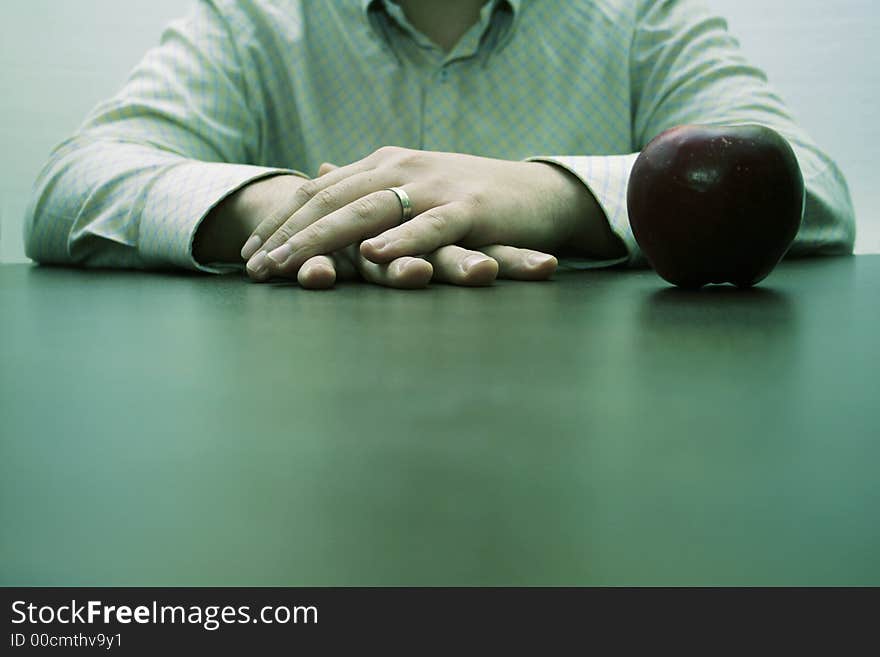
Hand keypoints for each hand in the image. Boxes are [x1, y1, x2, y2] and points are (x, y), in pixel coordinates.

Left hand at [243, 147, 599, 280]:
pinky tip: (374, 256)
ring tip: (291, 266)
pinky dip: (401, 239)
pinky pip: (431, 225)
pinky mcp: (472, 209)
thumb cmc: (471, 200)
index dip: (281, 223)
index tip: (248, 256)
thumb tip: (318, 175)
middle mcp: (403, 168)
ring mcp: (436, 186)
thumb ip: (365, 185)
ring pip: (370, 210)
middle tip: (256, 270)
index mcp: (385, 165)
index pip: (320, 192)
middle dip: (289, 236)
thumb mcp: (412, 187)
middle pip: (333, 200)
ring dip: (326, 240)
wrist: (541, 194)